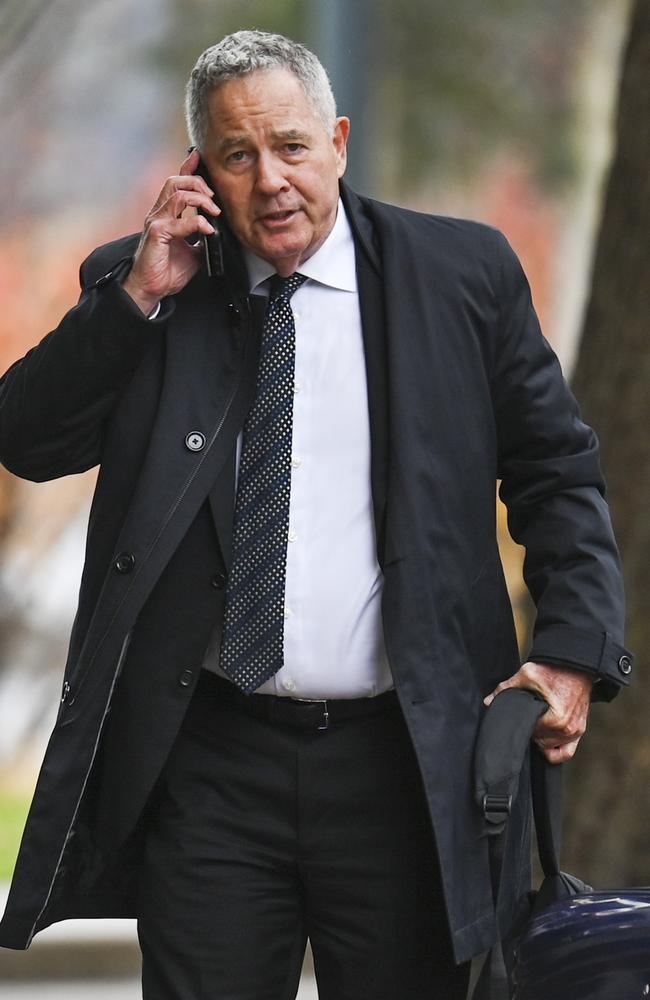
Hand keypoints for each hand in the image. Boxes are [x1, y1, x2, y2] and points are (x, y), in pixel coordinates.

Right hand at [121, 149, 221, 314]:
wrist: (151, 289)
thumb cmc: (167, 271)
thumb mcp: (193, 252)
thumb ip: (202, 238)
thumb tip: (218, 234)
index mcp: (166, 214)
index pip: (176, 184)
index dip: (187, 168)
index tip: (200, 157)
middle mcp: (159, 213)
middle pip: (175, 181)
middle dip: (198, 183)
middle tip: (214, 198)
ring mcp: (156, 221)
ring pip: (176, 194)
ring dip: (200, 199)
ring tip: (214, 212)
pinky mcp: (156, 233)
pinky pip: (178, 220)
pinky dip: (196, 222)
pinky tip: (208, 229)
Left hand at [484, 661, 592, 763]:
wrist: (575, 665)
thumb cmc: (554, 669)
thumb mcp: (526, 674)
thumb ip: (505, 688)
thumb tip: (489, 701)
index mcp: (556, 719)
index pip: (531, 734)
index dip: (521, 725)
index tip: (519, 717)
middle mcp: (568, 729)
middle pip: (539, 743)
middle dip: (530, 732)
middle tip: (526, 719)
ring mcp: (576, 731)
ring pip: (550, 748)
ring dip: (541, 739)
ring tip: (535, 724)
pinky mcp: (580, 729)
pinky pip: (566, 752)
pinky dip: (556, 751)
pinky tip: (546, 739)